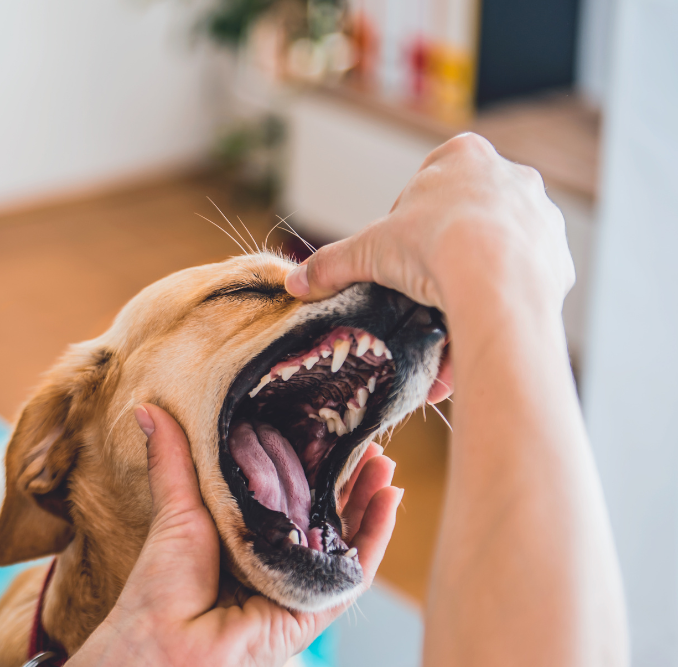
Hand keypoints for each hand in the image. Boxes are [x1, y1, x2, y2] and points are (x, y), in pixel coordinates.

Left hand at [102, 403, 400, 666]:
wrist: (164, 649)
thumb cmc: (161, 585)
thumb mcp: (175, 509)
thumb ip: (173, 461)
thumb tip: (146, 408)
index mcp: (242, 539)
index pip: (286, 495)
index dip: (310, 463)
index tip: (326, 427)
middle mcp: (274, 563)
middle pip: (323, 514)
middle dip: (347, 478)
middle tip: (367, 438)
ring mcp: (297, 588)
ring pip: (346, 538)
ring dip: (369, 500)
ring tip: (385, 461)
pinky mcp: (316, 611)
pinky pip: (355, 570)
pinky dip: (376, 536)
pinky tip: (389, 499)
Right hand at [283, 133, 573, 324]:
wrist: (497, 279)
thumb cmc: (432, 247)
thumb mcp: (368, 252)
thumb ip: (331, 264)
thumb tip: (294, 282)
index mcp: (463, 156)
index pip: (427, 185)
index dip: (406, 223)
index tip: (397, 255)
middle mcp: (510, 176)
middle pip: (465, 217)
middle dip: (444, 251)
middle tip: (420, 287)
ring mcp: (540, 216)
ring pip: (498, 250)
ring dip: (474, 279)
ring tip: (447, 315)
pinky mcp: (558, 257)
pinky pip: (521, 283)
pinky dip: (500, 302)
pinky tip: (477, 324)